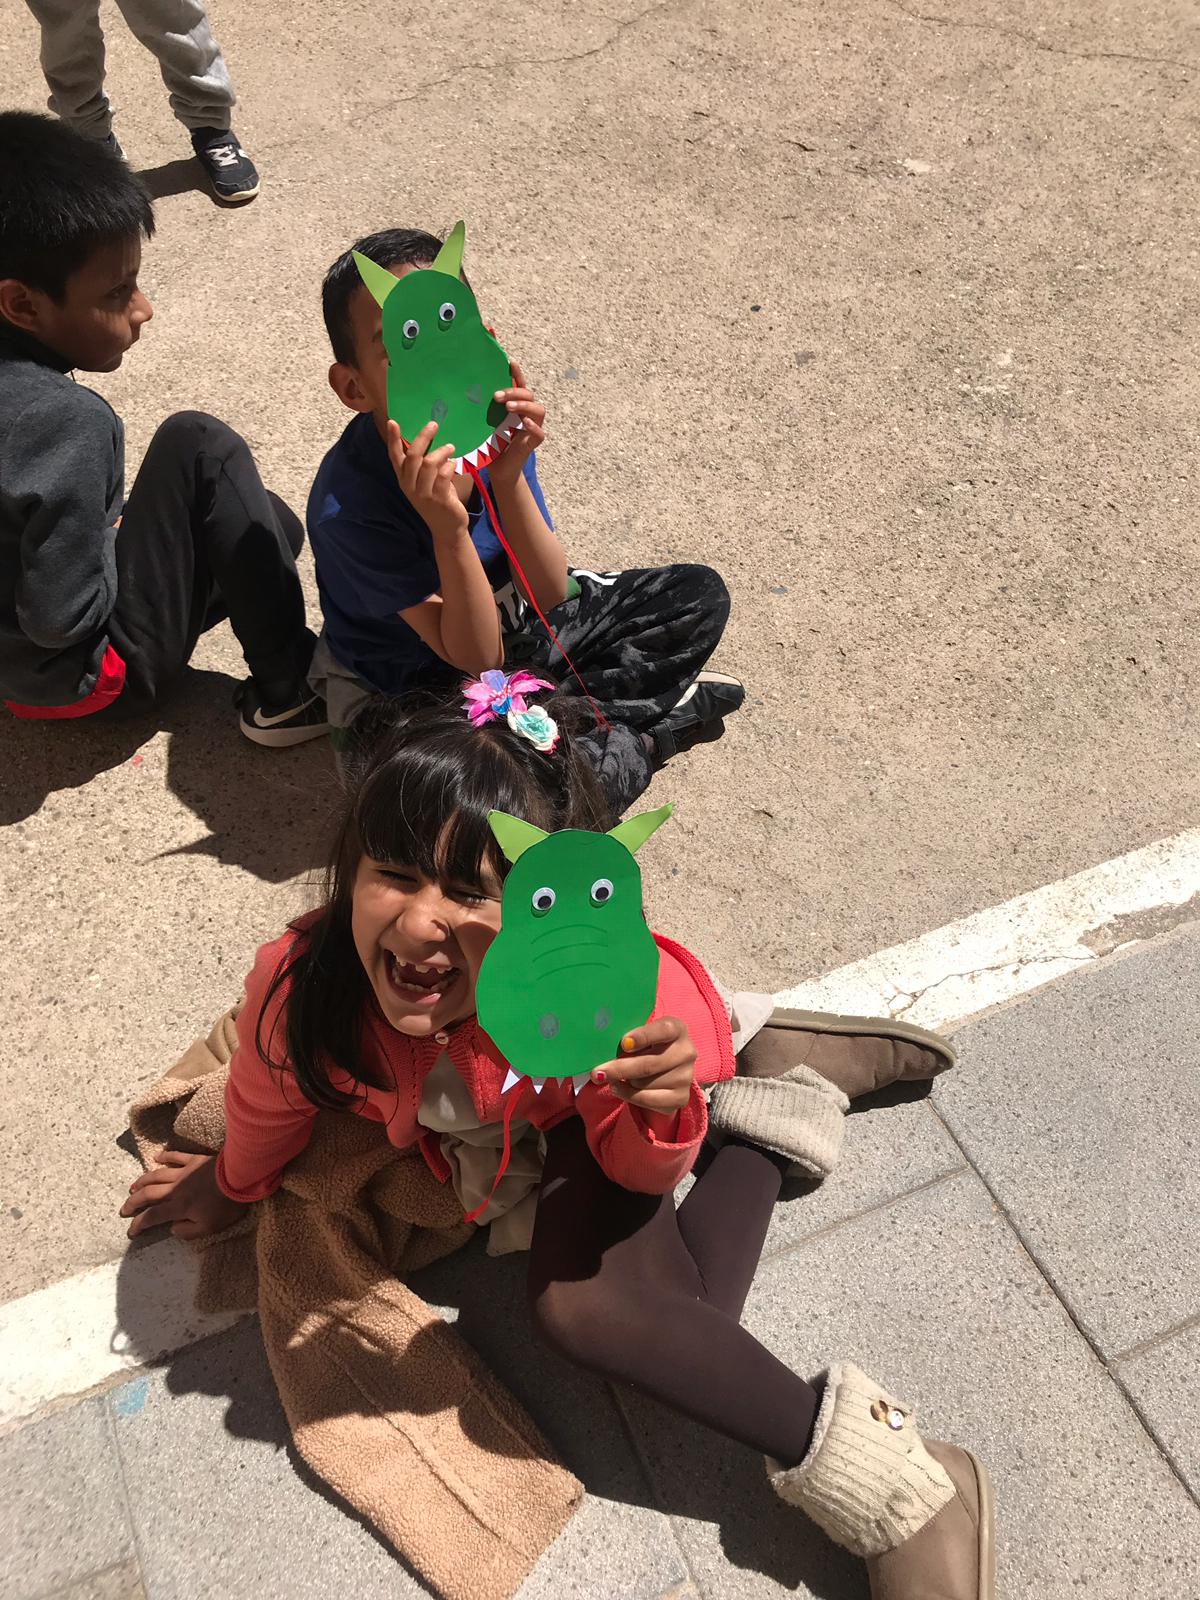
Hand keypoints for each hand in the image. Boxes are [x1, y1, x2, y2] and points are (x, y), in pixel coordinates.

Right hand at [119, 1150, 247, 1239]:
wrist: (240, 1177)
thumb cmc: (227, 1205)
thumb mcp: (209, 1228)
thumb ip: (188, 1232)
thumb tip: (172, 1228)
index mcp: (179, 1207)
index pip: (152, 1217)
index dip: (138, 1224)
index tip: (130, 1231)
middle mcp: (176, 1188)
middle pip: (148, 1194)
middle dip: (133, 1202)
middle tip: (124, 1209)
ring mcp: (184, 1172)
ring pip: (156, 1175)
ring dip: (142, 1181)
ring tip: (133, 1187)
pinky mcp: (194, 1160)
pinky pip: (175, 1156)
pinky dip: (164, 1156)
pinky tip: (157, 1157)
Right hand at [388, 419, 468, 539]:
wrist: (446, 528)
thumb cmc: (437, 500)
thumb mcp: (425, 481)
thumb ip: (423, 464)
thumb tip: (428, 438)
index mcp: (404, 479)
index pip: (395, 456)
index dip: (393, 439)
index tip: (392, 422)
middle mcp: (410, 486)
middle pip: (413, 455)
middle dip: (424, 437)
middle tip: (434, 425)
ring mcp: (424, 494)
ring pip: (429, 463)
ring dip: (441, 451)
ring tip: (450, 447)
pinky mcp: (439, 499)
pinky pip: (443, 476)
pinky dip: (450, 466)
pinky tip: (454, 464)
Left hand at [487, 361, 544, 485]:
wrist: (498, 470)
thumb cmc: (490, 444)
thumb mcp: (483, 423)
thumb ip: (481, 409)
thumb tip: (461, 391)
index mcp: (515, 405)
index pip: (519, 384)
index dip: (516, 372)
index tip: (509, 361)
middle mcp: (526, 413)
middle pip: (528, 395)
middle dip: (514, 392)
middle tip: (496, 396)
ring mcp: (532, 427)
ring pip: (538, 409)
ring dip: (523, 405)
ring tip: (508, 407)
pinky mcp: (533, 443)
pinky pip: (539, 433)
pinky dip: (533, 426)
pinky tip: (524, 422)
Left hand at [591, 1017, 696, 1113]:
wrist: (666, 1068)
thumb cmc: (647, 1045)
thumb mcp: (640, 1035)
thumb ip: (627, 1038)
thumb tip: (602, 1049)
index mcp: (677, 1029)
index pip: (663, 1030)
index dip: (643, 1036)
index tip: (623, 1043)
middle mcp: (687, 1052)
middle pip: (649, 1064)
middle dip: (619, 1069)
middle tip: (597, 1072)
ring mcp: (686, 1077)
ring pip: (645, 1084)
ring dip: (623, 1082)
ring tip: (613, 1078)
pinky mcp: (681, 1097)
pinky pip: (648, 1101)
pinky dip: (629, 1096)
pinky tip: (619, 1088)